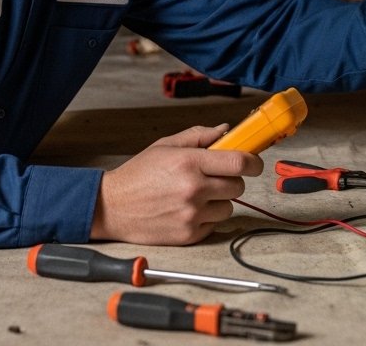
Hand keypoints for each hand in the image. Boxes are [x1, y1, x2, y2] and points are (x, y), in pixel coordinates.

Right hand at [90, 124, 262, 244]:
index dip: (253, 162)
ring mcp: (192, 214)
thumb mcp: (165, 146)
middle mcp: (193, 189)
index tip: (254, 163)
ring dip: (219, 201)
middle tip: (215, 178)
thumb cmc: (138, 174)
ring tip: (195, 196)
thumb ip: (199, 136)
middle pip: (238, 186)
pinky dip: (206, 218)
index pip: (239, 162)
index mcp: (189, 162)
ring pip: (228, 208)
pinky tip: (186, 210)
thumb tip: (226, 130)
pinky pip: (214, 225)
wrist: (112, 207)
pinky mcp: (189, 234)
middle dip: (231, 181)